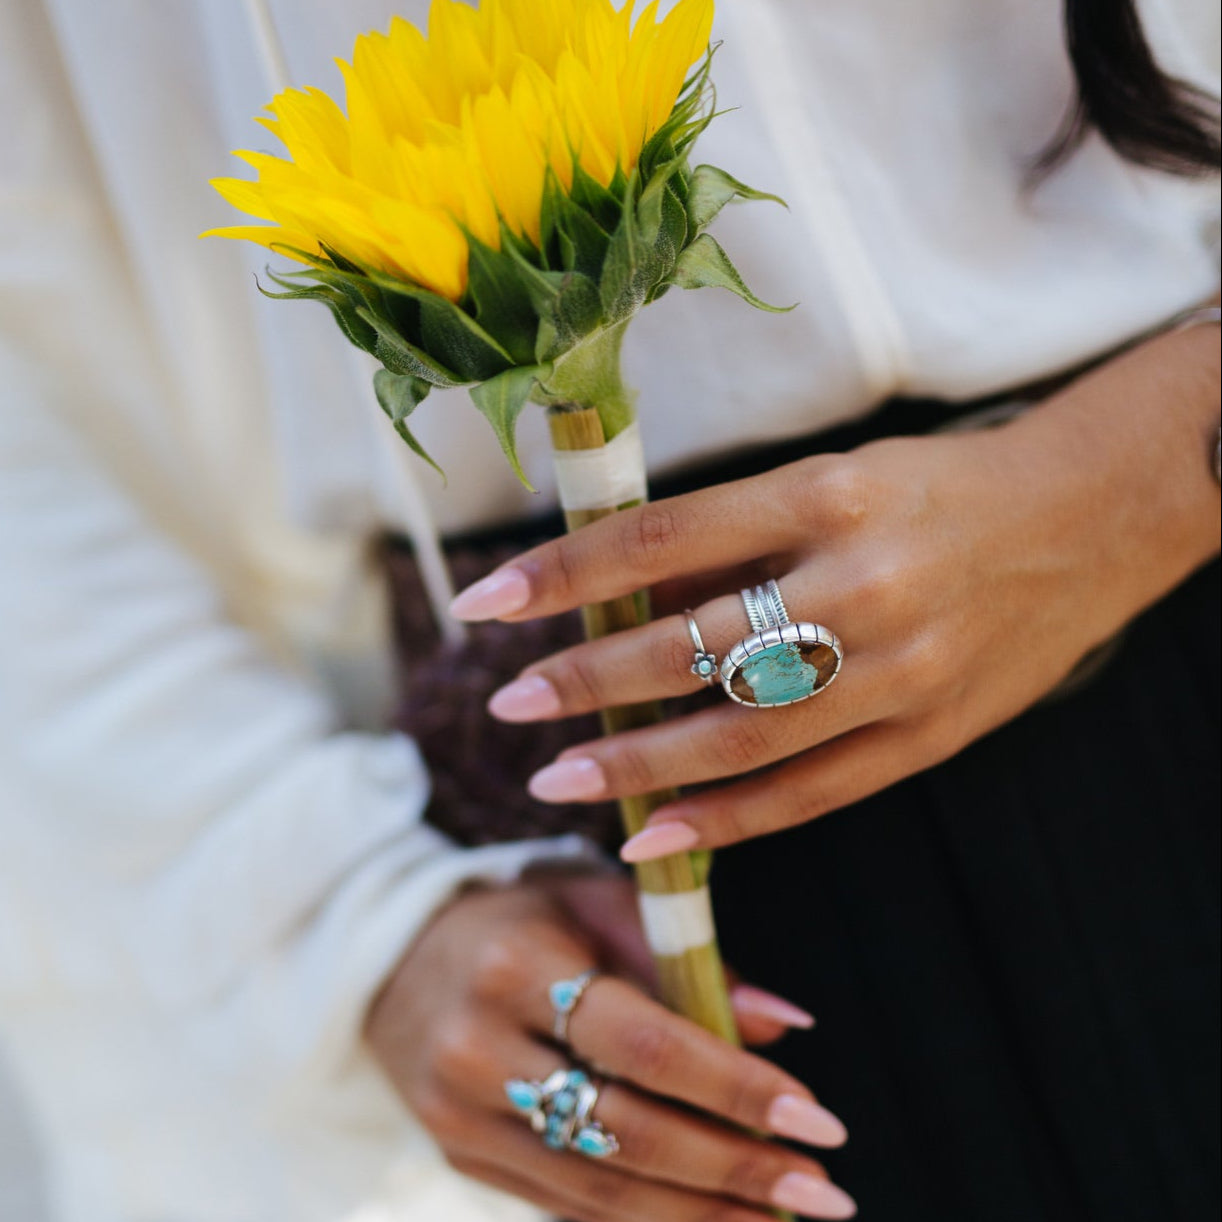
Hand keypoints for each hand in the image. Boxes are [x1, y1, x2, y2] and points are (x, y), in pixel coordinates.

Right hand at [365, 873, 855, 1220]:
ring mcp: (462, 1118)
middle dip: (734, 1168)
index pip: (643, 1042)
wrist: (397, 959)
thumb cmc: (525, 919)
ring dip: (702, 1213)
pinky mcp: (461, 1158)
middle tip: (822, 1188)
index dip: (734, 1087)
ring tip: (782, 1215)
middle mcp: (480, 1050)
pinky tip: (712, 1221)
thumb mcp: (598, 902)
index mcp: (519, 967)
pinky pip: (566, 1206)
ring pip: (599, 1188)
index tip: (818, 1117)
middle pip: (625, 1131)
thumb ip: (689, 957)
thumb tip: (785, 1027)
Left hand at [450, 338, 1219, 857]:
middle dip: (589, 680)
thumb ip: (729, 542)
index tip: (486, 602)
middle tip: (512, 705)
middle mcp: (861, 582)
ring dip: (641, 764)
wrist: (1083, 521)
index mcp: (826, 495)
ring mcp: (900, 669)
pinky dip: (730, 819)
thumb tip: (613, 594)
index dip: (565, 576)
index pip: (663, 540)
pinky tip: (657, 834)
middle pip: (695, 646)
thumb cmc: (937, 489)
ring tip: (559, 779)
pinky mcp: (931, 735)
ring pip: (745, 732)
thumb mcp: (831, 479)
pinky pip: (814, 790)